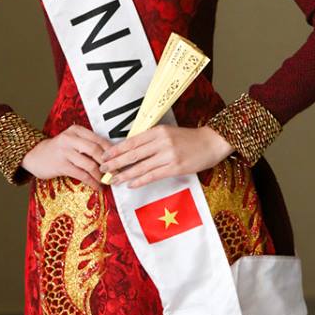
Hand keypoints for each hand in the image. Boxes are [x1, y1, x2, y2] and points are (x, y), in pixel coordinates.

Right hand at [20, 124, 113, 189]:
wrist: (35, 156)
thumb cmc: (59, 150)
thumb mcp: (72, 140)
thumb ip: (87, 144)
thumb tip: (111, 156)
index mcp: (76, 130)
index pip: (98, 139)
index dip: (112, 151)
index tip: (121, 160)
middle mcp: (70, 138)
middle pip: (95, 150)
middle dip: (108, 163)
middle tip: (117, 172)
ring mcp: (65, 151)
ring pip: (89, 163)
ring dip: (101, 174)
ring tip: (107, 181)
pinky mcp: (61, 165)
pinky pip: (81, 174)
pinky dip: (92, 182)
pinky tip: (97, 187)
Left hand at [98, 124, 234, 188]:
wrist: (212, 142)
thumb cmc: (189, 139)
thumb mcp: (169, 133)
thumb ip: (152, 140)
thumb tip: (132, 149)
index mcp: (158, 131)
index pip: (132, 141)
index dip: (117, 149)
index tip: (104, 155)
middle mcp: (161, 141)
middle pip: (133, 153)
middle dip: (116, 162)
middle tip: (102, 168)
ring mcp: (168, 154)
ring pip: (141, 166)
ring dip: (125, 174)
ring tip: (112, 179)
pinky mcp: (175, 167)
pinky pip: (153, 175)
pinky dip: (140, 180)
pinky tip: (130, 184)